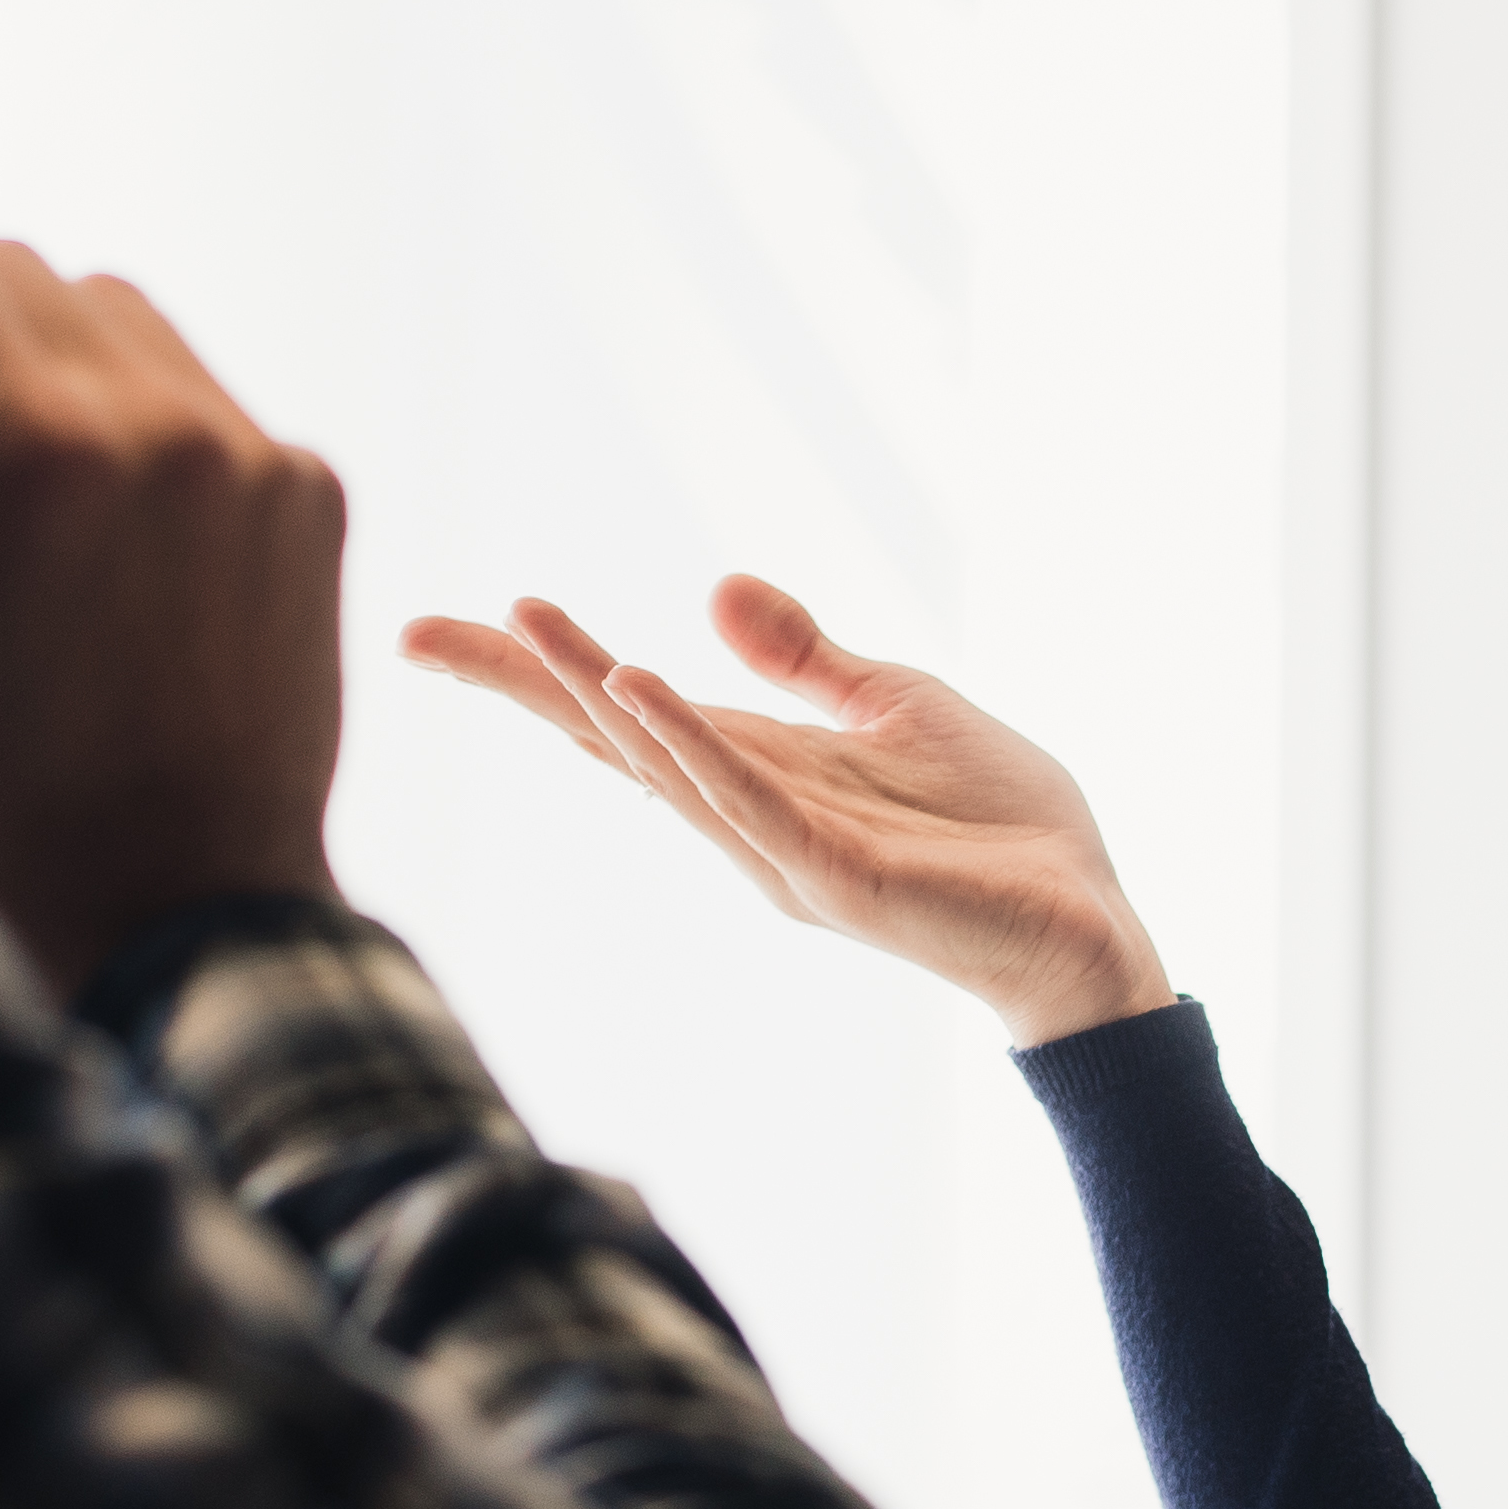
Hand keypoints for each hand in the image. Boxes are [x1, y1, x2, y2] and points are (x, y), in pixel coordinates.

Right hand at [0, 225, 343, 994]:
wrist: (185, 912)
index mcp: (38, 448)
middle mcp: (164, 422)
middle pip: (16, 270)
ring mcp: (255, 454)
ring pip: (116, 313)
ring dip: (31, 342)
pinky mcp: (310, 495)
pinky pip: (198, 391)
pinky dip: (127, 408)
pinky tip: (77, 498)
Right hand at [399, 578, 1172, 1047]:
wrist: (1089, 919)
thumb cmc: (1000, 827)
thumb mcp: (897, 706)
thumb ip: (807, 657)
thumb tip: (713, 589)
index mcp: (760, 770)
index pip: (627, 712)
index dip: (540, 670)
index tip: (441, 628)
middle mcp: (750, 816)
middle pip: (615, 739)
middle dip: (524, 684)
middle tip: (418, 633)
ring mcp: (786, 851)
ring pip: (669, 765)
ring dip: (596, 694)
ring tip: (527, 627)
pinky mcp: (839, 876)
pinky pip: (752, 801)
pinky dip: (695, 748)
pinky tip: (642, 690)